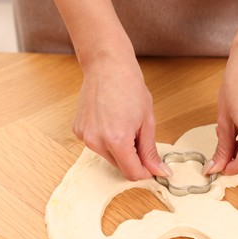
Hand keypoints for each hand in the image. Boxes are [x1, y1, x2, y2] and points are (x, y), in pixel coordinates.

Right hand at [73, 57, 171, 180]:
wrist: (107, 65)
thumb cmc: (130, 87)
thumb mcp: (147, 121)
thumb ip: (150, 151)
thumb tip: (160, 171)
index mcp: (117, 140)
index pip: (132, 173)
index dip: (145, 172)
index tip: (152, 165)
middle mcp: (97, 142)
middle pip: (120, 166)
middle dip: (133, 159)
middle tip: (139, 136)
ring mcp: (85, 136)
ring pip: (108, 157)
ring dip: (120, 150)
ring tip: (125, 125)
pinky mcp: (78, 130)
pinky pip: (97, 145)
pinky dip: (107, 140)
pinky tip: (111, 121)